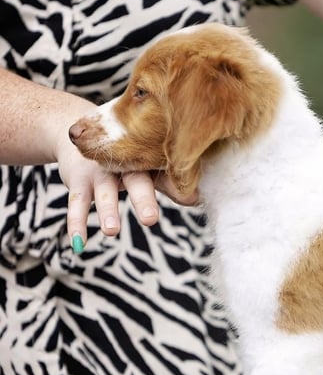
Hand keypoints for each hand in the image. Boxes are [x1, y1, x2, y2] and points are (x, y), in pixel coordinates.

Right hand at [57, 137, 197, 252]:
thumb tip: (196, 199)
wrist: (73, 131)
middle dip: (143, 199)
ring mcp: (99, 171)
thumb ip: (169, 184)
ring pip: (104, 192)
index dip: (176, 184)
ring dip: (107, 211)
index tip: (191, 199)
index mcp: (144, 159)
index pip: (163, 171)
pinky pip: (76, 204)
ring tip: (112, 232)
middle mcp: (122, 163)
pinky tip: (79, 244)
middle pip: (135, 180)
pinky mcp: (78, 180)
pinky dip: (76, 223)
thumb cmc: (120, 158)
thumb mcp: (143, 168)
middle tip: (151, 220)